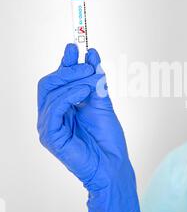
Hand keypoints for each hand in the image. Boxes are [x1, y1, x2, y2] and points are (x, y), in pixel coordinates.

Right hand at [37, 43, 142, 211]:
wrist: (113, 165)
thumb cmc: (108, 139)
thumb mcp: (102, 102)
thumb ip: (95, 80)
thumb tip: (91, 54)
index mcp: (62, 107)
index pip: (58, 80)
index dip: (65, 62)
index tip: (75, 46)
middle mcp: (52, 115)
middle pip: (49, 82)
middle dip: (68, 69)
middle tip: (88, 65)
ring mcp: (49, 126)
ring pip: (52, 92)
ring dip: (74, 80)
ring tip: (93, 80)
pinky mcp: (51, 136)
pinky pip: (55, 108)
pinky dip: (69, 95)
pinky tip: (84, 91)